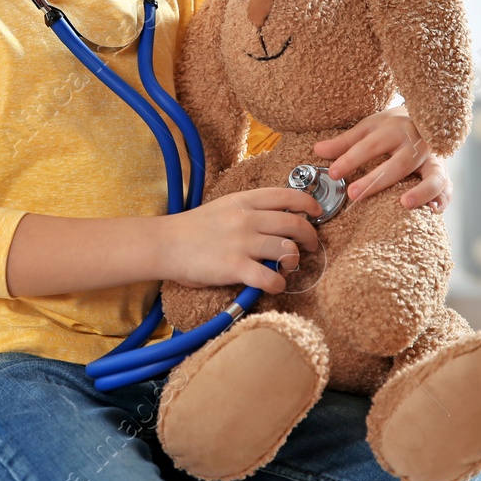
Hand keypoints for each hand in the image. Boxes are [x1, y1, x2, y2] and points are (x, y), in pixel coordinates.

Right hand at [158, 187, 324, 293]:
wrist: (165, 244)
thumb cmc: (192, 228)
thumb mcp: (223, 207)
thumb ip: (249, 210)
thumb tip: (278, 219)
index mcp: (243, 201)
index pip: (286, 195)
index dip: (308, 203)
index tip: (316, 212)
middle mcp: (246, 219)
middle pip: (294, 223)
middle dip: (309, 236)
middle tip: (310, 245)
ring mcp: (241, 243)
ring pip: (287, 250)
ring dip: (294, 260)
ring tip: (288, 266)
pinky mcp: (235, 267)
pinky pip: (270, 277)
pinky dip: (278, 283)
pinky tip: (274, 284)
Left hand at [313, 104, 451, 213]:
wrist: (429, 116)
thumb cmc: (394, 126)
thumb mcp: (369, 128)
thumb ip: (345, 142)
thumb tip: (318, 150)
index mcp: (394, 130)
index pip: (370, 145)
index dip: (351, 159)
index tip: (333, 173)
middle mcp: (416, 145)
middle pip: (397, 164)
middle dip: (376, 180)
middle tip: (354, 194)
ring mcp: (433, 160)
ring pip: (433, 176)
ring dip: (420, 191)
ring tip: (404, 203)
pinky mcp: (445, 173)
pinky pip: (447, 189)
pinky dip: (442, 200)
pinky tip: (432, 211)